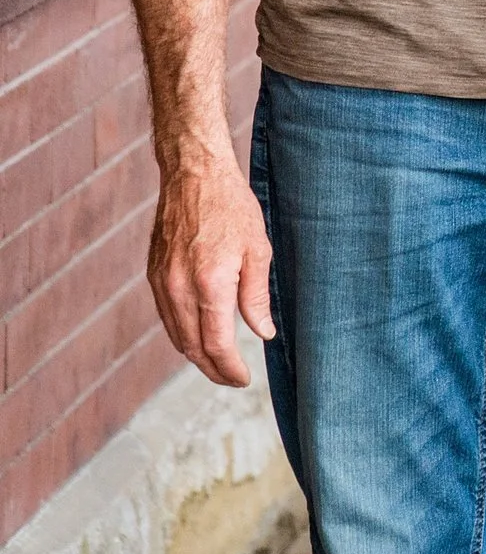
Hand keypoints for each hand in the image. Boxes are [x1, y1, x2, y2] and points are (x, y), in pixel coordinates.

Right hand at [148, 151, 274, 388]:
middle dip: (213, 370)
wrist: (193, 174)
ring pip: (175, 335)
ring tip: (218, 363)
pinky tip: (198, 334)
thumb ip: (257, 296)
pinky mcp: (154, 274)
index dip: (230, 369)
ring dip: (196, 355)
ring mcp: (162, 281)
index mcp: (209, 284)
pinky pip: (166, 316)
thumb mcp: (257, 249)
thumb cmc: (231, 207)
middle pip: (192, 348)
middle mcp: (179, 288)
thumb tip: (262, 333)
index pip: (216, 345)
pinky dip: (182, 333)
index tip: (243, 379)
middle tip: (232, 379)